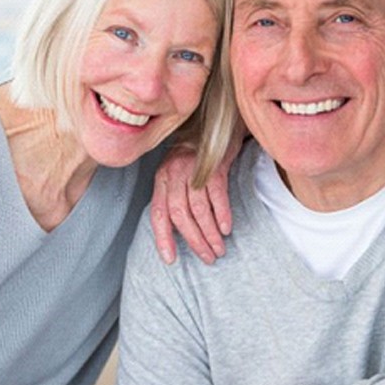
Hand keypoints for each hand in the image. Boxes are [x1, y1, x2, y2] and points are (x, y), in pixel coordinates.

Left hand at [151, 147, 232, 264]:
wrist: (218, 125)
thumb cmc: (198, 154)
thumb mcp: (180, 173)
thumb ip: (176, 196)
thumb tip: (179, 230)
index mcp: (162, 178)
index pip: (158, 213)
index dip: (162, 238)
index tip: (170, 259)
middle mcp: (174, 173)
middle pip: (179, 214)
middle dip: (193, 240)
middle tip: (208, 257)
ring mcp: (193, 168)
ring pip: (197, 208)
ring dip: (209, 233)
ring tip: (218, 248)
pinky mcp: (214, 165)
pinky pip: (216, 194)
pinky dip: (221, 214)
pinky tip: (226, 228)